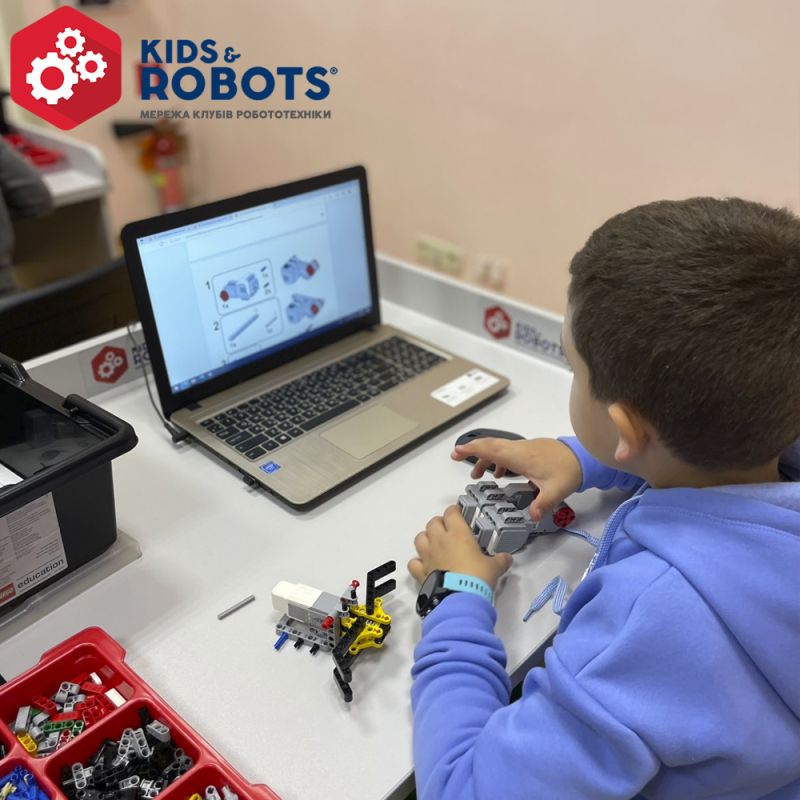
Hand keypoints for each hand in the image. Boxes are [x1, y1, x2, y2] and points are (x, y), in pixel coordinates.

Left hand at [408, 505, 512, 589]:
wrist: (460, 599)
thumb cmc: (476, 579)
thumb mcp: (493, 568)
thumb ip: (500, 561)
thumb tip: (506, 559)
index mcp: (458, 534)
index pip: (452, 513)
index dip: (454, 511)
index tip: (458, 513)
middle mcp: (440, 542)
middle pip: (433, 522)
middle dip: (440, 523)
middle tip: (448, 528)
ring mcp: (428, 556)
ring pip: (420, 538)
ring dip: (426, 537)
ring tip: (434, 542)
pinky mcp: (422, 572)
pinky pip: (414, 562)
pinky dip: (417, 561)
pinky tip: (424, 564)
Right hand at [451, 437, 581, 521]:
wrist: (583, 457)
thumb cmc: (568, 471)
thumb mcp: (557, 491)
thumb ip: (543, 504)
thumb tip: (533, 517)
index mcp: (520, 457)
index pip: (491, 450)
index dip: (473, 450)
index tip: (457, 452)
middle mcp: (519, 449)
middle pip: (490, 445)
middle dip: (472, 450)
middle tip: (456, 457)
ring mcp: (524, 448)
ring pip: (498, 448)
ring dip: (485, 457)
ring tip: (477, 474)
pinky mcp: (530, 450)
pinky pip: (507, 451)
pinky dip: (498, 459)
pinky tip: (499, 473)